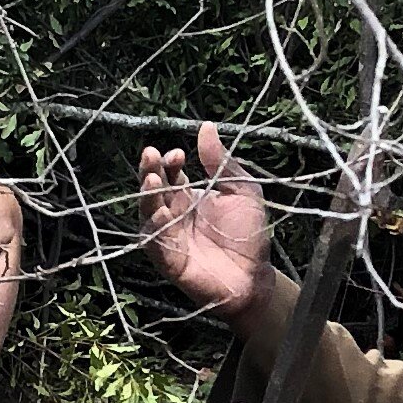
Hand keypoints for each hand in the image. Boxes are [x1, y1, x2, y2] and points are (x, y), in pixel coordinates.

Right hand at [139, 122, 272, 326]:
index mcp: (189, 196)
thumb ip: (221, 162)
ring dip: (148, 197)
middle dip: (150, 171)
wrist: (255, 277)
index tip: (178, 153)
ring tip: (153, 181)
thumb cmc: (249, 234)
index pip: (170, 173)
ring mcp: (169, 237)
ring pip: (148, 213)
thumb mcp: (242, 190)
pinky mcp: (168, 260)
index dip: (169, 161)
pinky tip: (163, 214)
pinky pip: (155, 243)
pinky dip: (155, 229)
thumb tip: (206, 126)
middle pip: (154, 189)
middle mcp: (174, 214)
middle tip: (150, 155)